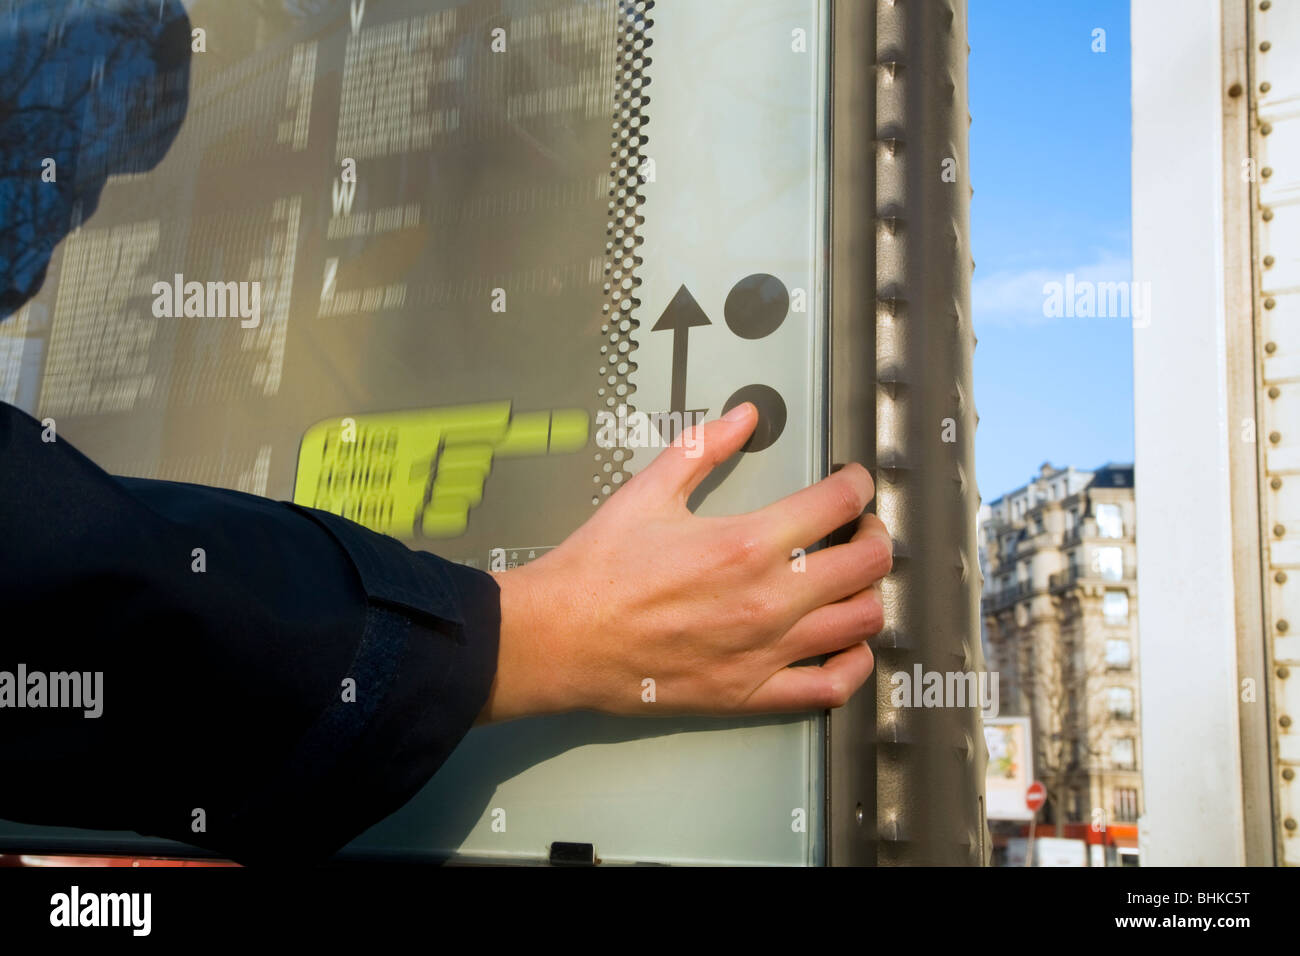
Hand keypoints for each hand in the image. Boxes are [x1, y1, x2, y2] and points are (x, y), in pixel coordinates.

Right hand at [477, 402, 890, 722]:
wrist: (560, 639)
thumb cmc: (597, 570)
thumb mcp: (649, 491)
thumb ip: (705, 448)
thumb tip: (746, 416)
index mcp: (746, 543)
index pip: (839, 504)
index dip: (857, 484)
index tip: (852, 482)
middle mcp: (766, 598)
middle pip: (868, 563)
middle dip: (876, 535)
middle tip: (861, 527)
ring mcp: (764, 650)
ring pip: (860, 622)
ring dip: (869, 593)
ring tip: (853, 579)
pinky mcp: (750, 692)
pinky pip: (830, 686)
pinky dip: (854, 665)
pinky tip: (848, 645)